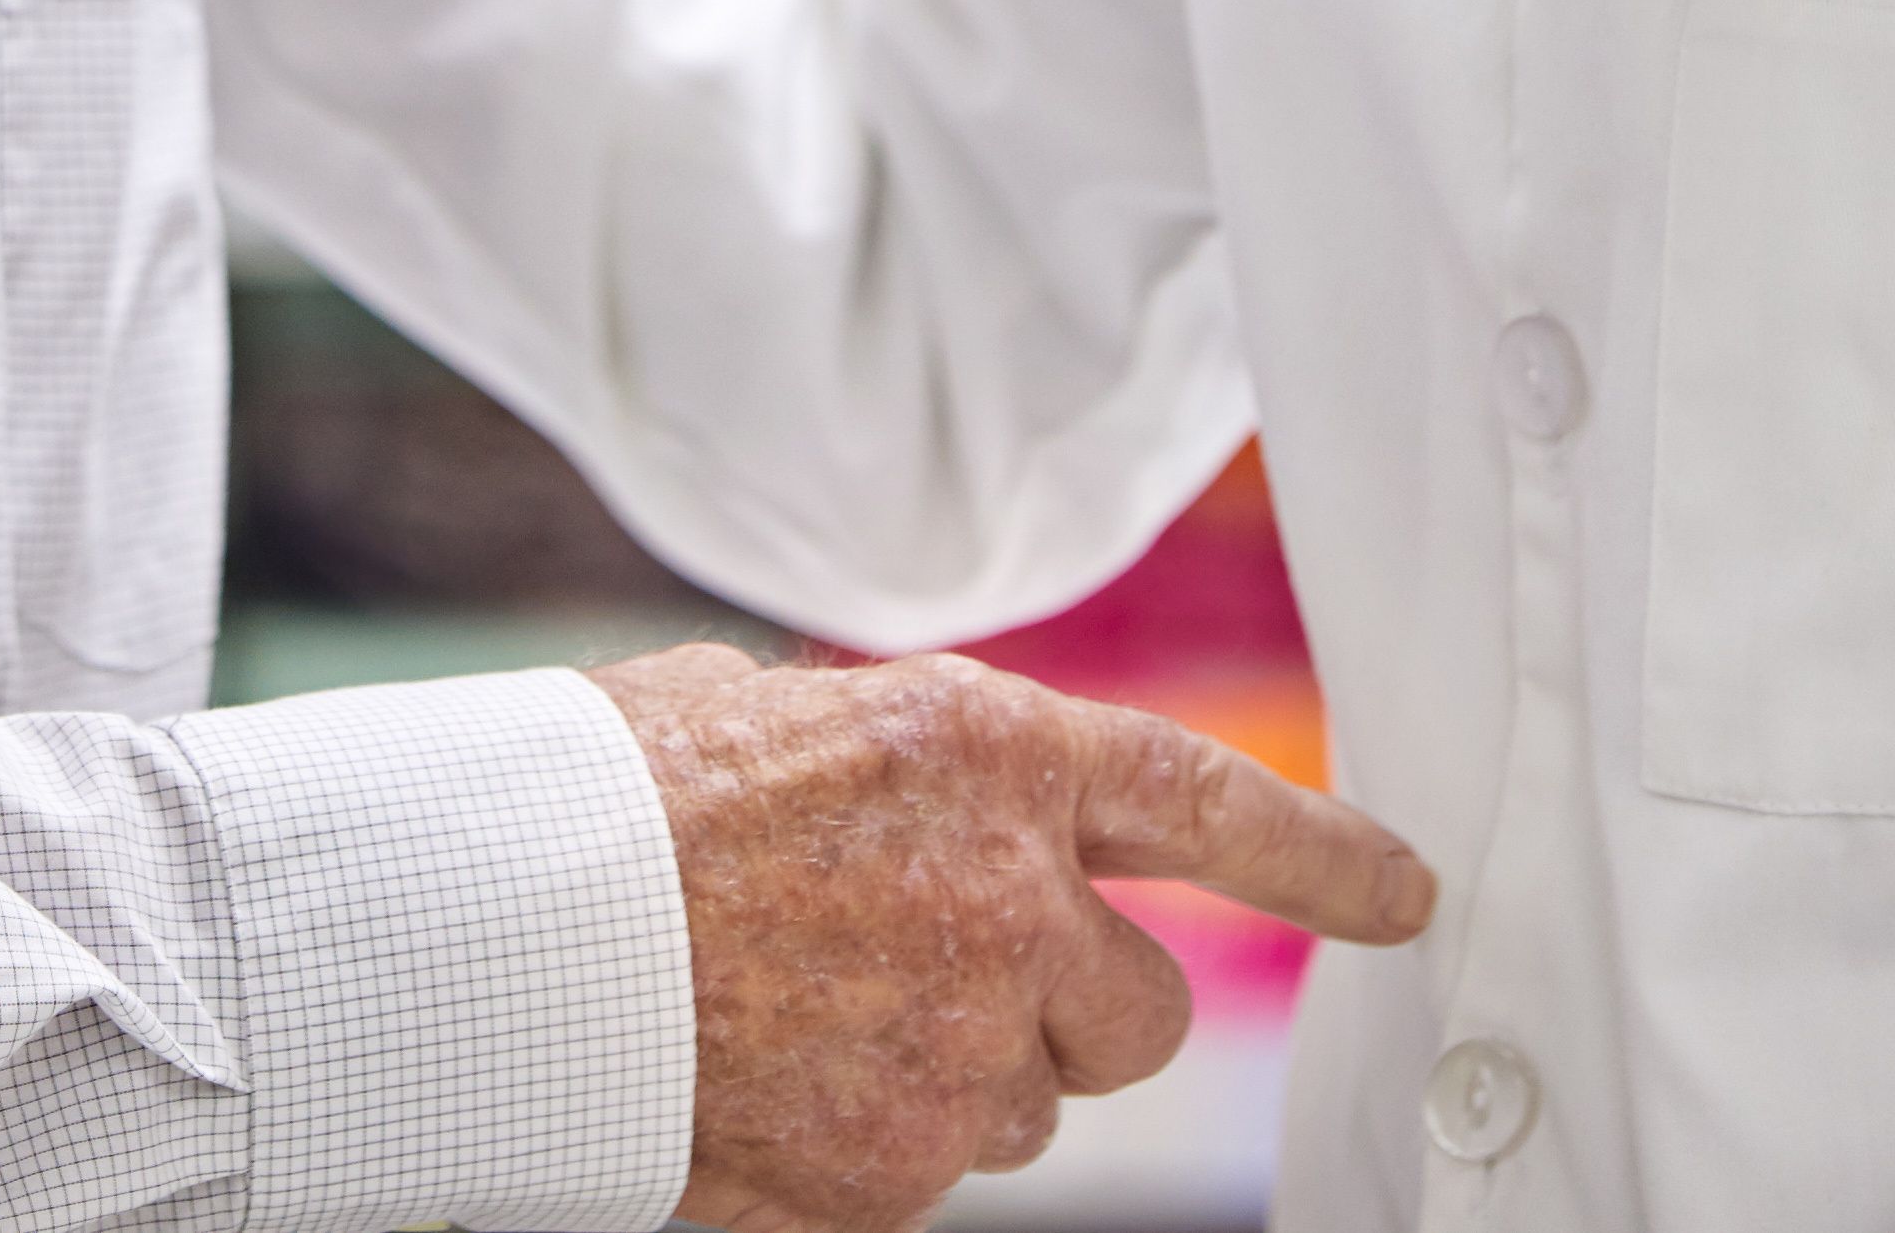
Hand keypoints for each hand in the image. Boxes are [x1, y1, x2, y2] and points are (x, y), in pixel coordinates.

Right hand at [590, 642, 1436, 1232]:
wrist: (489, 936)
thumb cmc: (606, 803)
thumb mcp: (773, 716)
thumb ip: (901, 767)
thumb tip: (925, 808)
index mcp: (983, 750)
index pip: (1206, 803)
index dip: (1318, 854)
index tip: (1405, 893)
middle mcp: (1006, 900)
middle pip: (1138, 1009)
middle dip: (1069, 1009)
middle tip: (941, 977)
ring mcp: (958, 1050)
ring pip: (1025, 1104)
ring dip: (946, 1076)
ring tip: (798, 1015)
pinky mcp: (893, 1176)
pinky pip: (922, 1177)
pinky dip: (859, 1147)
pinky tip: (763, 1080)